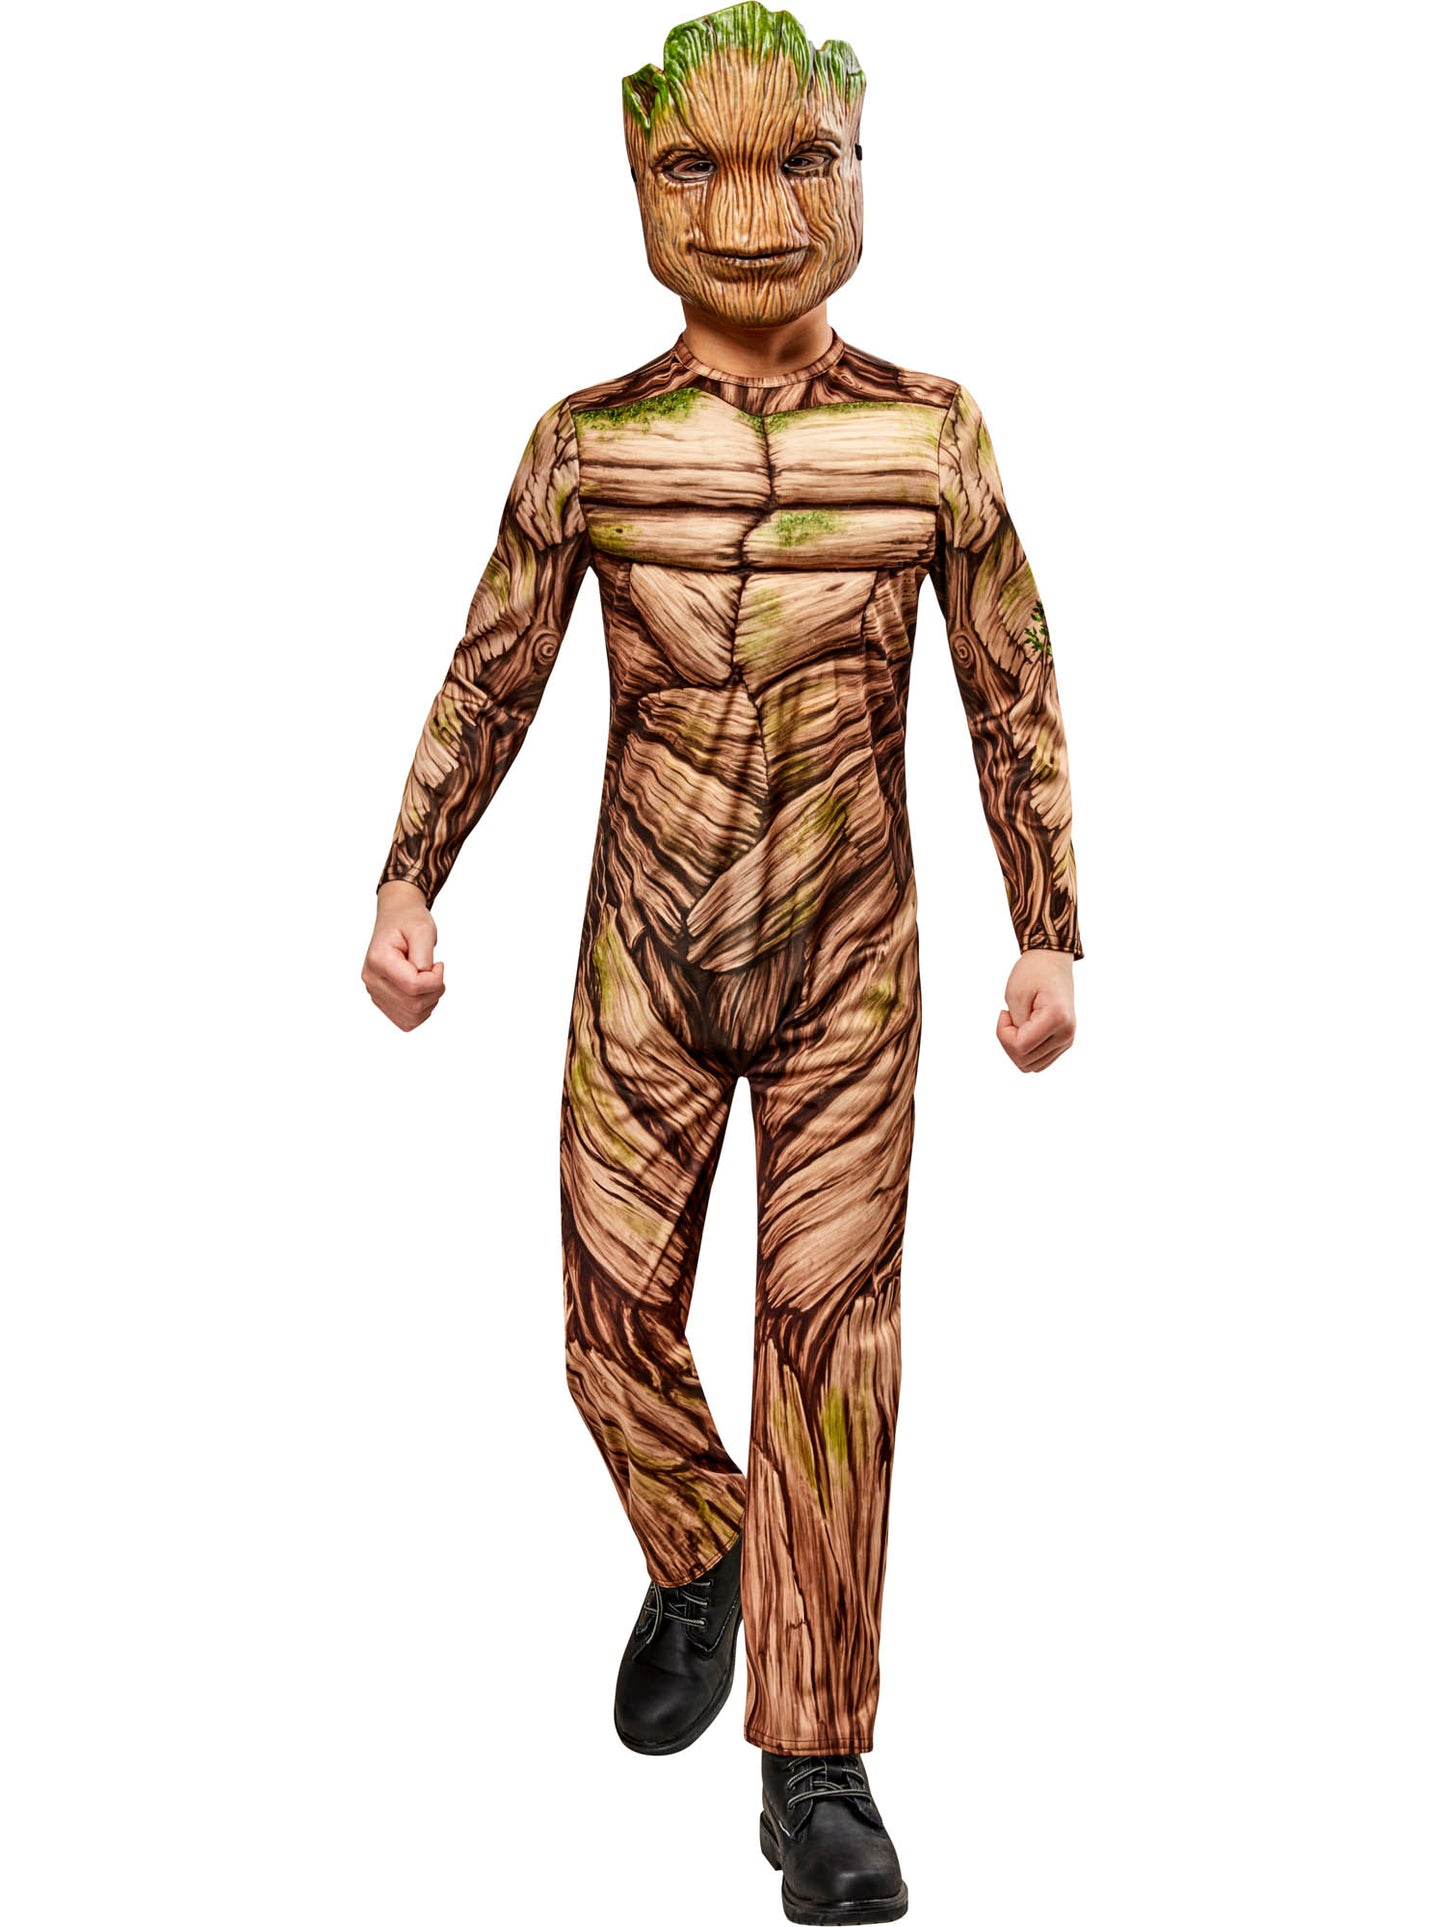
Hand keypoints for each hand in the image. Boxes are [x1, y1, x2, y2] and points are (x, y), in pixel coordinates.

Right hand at [363, 881, 445, 1030]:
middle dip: (435, 990)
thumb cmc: (408, 921)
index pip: (413, 985)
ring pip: (411, 1017)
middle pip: (414, 1004)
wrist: (396, 918)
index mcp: (378, 960)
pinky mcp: (382, 1001)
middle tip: (436, 971)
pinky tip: (422, 991)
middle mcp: (372, 979)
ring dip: (430, 1001)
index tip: (438, 964)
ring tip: (428, 979)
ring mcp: (374, 992)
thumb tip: (424, 977)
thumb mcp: (423, 929)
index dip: (435, 979)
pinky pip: (406, 1021)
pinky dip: (421, 1011)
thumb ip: (424, 955)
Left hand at [997, 948, 1075, 1071]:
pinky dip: (1025, 1050)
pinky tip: (1025, 1029)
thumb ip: (1016, 1028)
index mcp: (1058, 1019)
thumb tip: (1019, 1052)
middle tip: (1009, 1017)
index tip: (1003, 1013)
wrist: (1052, 961)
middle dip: (1008, 1042)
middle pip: (1024, 1061)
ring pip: (1031, 1066)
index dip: (1003, 1034)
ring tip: (1018, 1022)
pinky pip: (1038, 1061)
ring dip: (1017, 1048)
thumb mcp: (1015, 996)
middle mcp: (1067, 1034)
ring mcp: (1067, 1040)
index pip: (1020, 1047)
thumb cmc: (1033, 973)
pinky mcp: (1063, 1043)